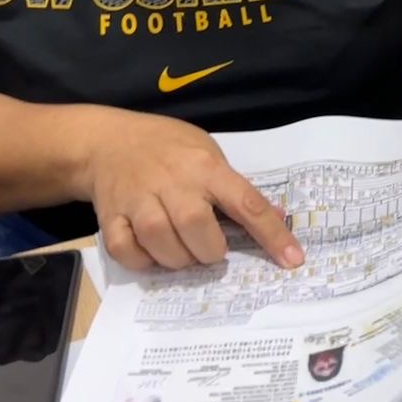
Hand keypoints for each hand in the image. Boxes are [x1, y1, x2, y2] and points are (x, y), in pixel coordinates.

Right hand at [77, 108, 302, 272]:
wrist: (109, 140)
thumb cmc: (169, 147)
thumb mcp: (208, 153)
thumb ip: (234, 187)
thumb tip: (275, 219)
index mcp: (206, 167)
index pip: (247, 203)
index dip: (272, 235)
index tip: (293, 260)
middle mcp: (173, 182)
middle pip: (197, 228)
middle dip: (211, 251)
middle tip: (211, 250)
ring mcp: (138, 198)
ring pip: (162, 243)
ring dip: (179, 259)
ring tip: (184, 251)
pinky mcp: (111, 216)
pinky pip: (127, 251)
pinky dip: (143, 261)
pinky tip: (153, 253)